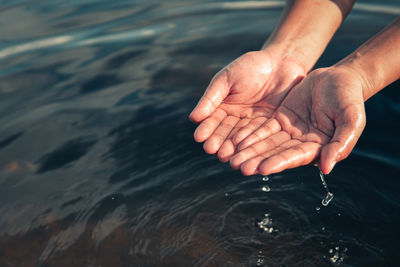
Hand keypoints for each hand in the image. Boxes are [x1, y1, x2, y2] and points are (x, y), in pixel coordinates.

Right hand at [189, 48, 305, 161]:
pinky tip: (246, 155)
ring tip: (226, 158)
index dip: (207, 129)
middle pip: (226, 133)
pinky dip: (253, 147)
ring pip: (242, 139)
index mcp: (224, 108)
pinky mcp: (271, 129)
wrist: (282, 62)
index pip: (213, 121)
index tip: (199, 137)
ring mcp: (254, 125)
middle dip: (219, 142)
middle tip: (212, 151)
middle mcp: (237, 120)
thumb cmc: (251, 66)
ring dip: (233, 149)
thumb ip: (211, 98)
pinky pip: (261, 138)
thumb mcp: (227, 78)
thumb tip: (193, 118)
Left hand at [230, 66, 365, 174]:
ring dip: (249, 150)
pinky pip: (263, 127)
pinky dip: (250, 134)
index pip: (295, 157)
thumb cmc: (350, 98)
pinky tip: (235, 140)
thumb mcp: (351, 118)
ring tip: (232, 159)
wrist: (341, 77)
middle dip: (257, 160)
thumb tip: (327, 168)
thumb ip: (341, 142)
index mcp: (319, 147)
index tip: (263, 168)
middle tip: (238, 167)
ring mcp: (290, 131)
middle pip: (275, 153)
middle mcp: (301, 143)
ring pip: (266, 142)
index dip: (279, 162)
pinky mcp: (280, 119)